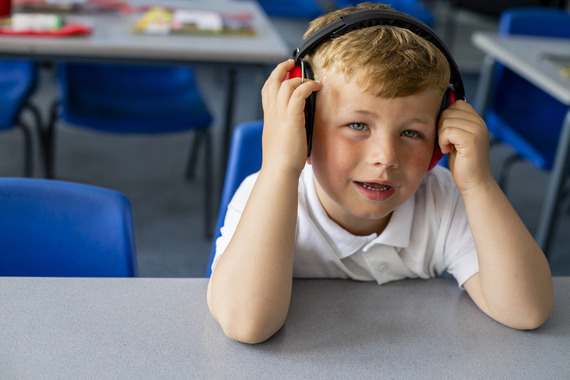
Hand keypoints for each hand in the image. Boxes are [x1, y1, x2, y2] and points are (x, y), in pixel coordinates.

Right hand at [260, 59, 321, 174]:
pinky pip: (299, 91)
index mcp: (268, 118)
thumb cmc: (281, 161)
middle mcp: (272, 112)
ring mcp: (280, 113)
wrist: (279, 169)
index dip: (274, 79)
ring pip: (286, 83)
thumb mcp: (280, 141)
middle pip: (273, 81)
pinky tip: (317, 87)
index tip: (283, 74)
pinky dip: (308, 85)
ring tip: (311, 78)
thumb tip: (295, 129)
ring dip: (300, 77)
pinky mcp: (291, 116)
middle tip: (292, 62)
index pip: (267, 91)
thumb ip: (285, 130)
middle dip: (281, 68)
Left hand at [437, 100, 492, 192]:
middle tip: (447, 142)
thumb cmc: (463, 163)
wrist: (474, 182)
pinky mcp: (471, 139)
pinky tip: (448, 151)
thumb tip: (437, 110)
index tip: (448, 135)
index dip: (446, 118)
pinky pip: (446, 131)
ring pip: (445, 120)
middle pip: (448, 111)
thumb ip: (454, 124)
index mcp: (477, 120)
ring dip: (441, 136)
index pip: (456, 104)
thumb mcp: (458, 139)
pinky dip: (442, 141)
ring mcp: (477, 130)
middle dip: (441, 127)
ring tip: (449, 147)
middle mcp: (479, 122)